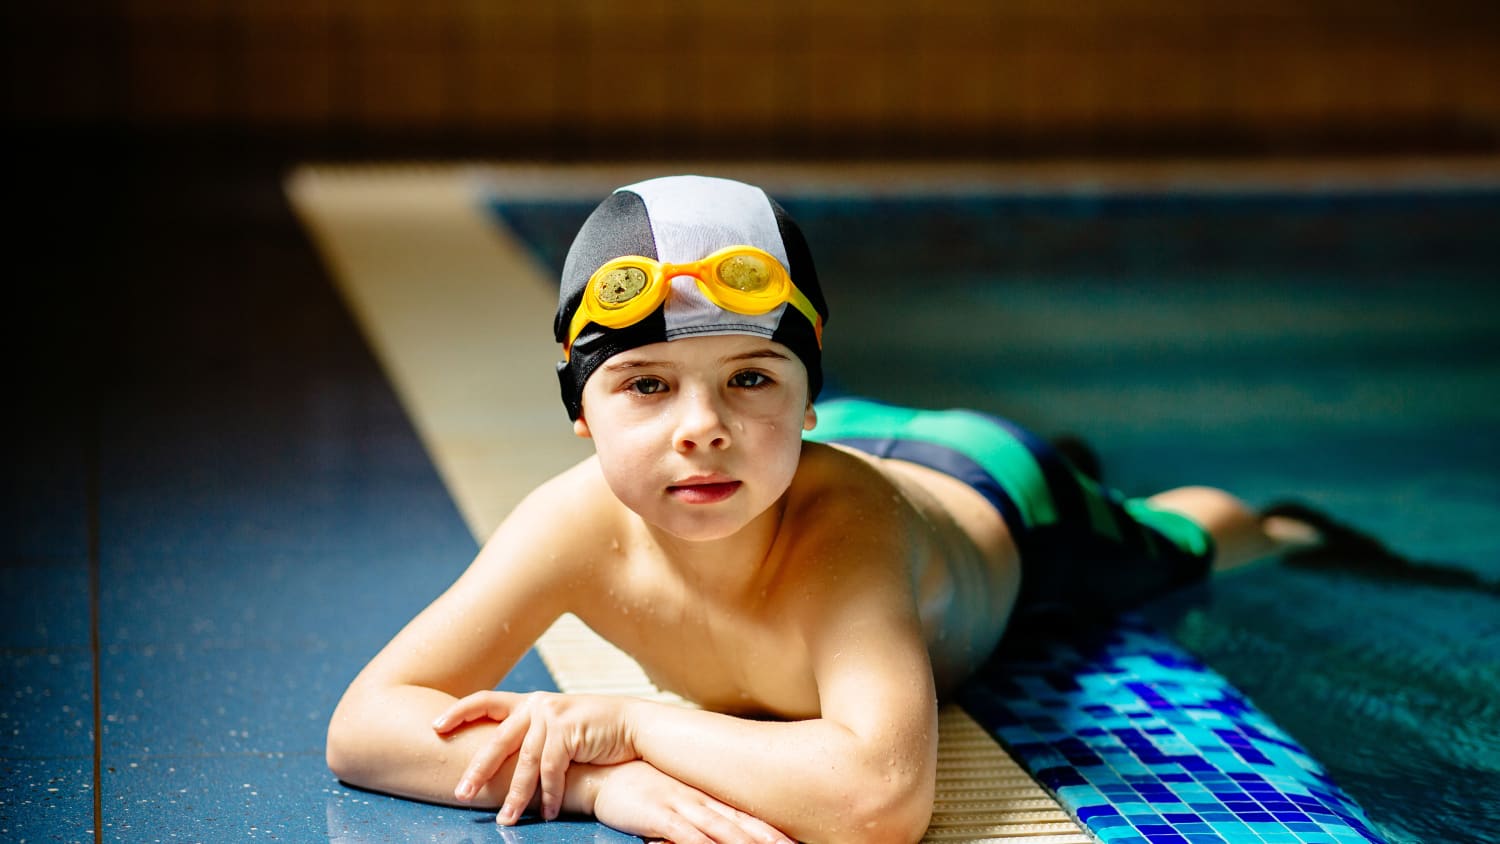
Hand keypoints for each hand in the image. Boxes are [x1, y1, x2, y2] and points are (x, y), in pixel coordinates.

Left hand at [432, 691, 638, 823]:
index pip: (485, 700)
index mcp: (530, 702)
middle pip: (497, 740)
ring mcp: (552, 715)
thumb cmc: (594, 732)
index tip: (434, 727)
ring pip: (525, 763)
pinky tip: (546, 813)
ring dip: (515, 796)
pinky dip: (549, 795)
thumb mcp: (558, 728)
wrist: (633, 725)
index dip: (458, 712)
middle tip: (460, 794)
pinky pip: (552, 770)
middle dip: (477, 770)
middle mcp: (537, 704)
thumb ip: (533, 737)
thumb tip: (503, 764)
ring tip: (505, 821)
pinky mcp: (568, 730)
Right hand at [591, 762, 793, 843]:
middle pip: (745, 826)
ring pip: (724, 832)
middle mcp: (702, 801)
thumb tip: (723, 836)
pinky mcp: (662, 815)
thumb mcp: (677, 806)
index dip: (774, 833)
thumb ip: (701, 821)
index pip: (750, 819)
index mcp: (708, 799)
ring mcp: (683, 806)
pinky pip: (689, 836)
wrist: (605, 776)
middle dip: (772, 841)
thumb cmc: (641, 794)